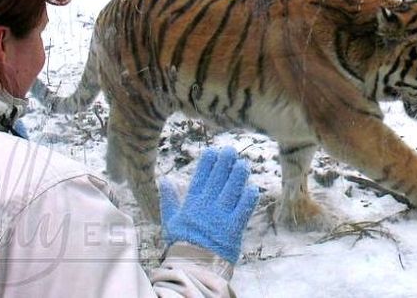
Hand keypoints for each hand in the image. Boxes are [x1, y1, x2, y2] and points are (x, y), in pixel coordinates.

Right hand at [159, 146, 259, 263]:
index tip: (213, 150)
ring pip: (232, 189)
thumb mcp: (170, 221)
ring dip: (238, 175)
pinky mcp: (234, 228)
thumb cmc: (181, 244)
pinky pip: (244, 208)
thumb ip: (168, 199)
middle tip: (230, 150)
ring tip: (243, 164)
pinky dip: (249, 197)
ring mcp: (221, 216)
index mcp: (192, 203)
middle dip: (225, 162)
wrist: (193, 267)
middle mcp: (207, 206)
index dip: (207, 162)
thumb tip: (164, 180)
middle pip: (218, 179)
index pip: (200, 177)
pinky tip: (252, 187)